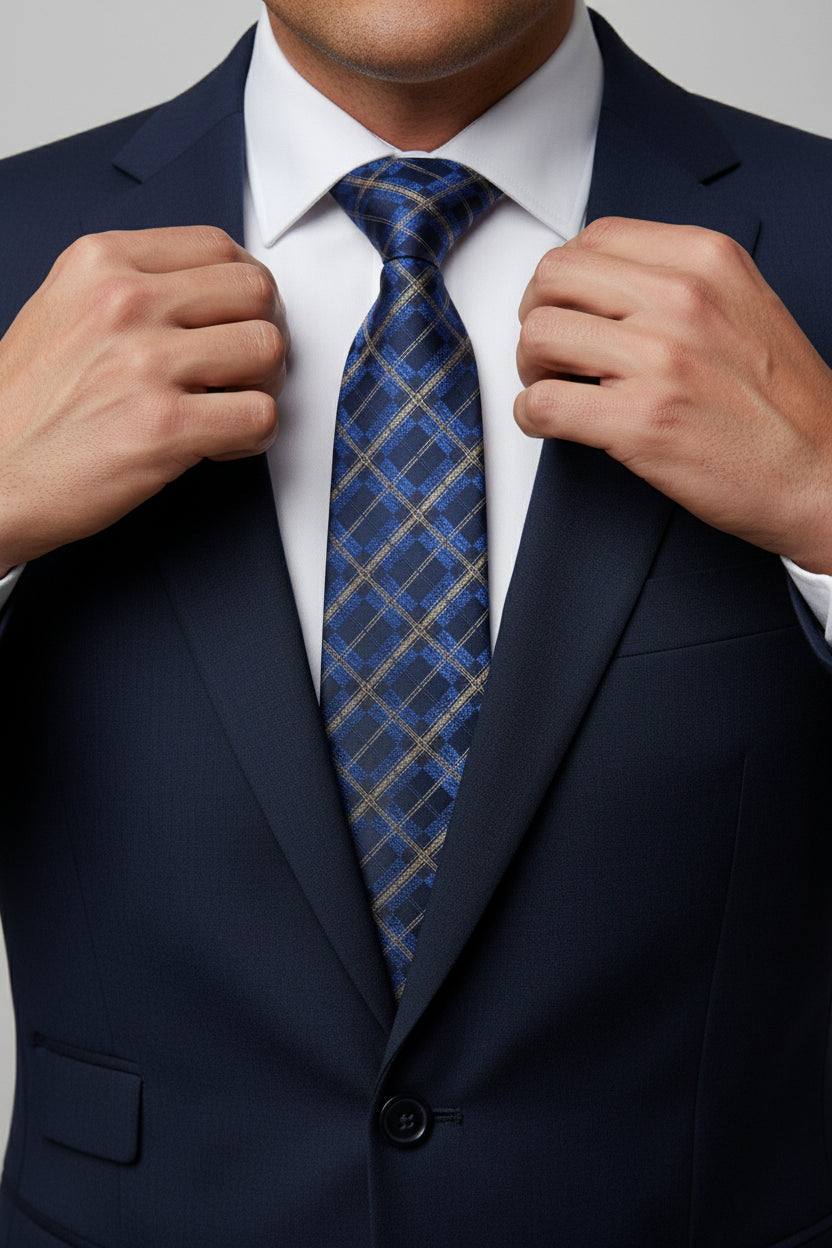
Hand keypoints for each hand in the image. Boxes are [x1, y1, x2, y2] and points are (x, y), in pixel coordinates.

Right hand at [0, 226, 288, 572]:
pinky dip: (254, 436)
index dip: (244, 289)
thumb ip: (133, 289)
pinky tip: (220, 443)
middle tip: (246, 368)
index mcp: (101, 263)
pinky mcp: (163, 426)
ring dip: (264, 385)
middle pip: (255, 290)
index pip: (218, 246)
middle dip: (264, 331)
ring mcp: (145, 363)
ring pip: (267, 348)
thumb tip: (211, 296)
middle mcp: (125, 303)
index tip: (238, 319)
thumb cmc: (26, 408)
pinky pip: (260, 415)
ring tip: (231, 407)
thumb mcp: (66, 310)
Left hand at [515, 217, 831, 572]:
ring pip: (539, 336)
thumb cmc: (783, 404)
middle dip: (535, 313)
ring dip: (530, 366)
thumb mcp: (741, 305)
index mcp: (706, 261)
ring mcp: (660, 360)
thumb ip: (677, 283)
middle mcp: (681, 300)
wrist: (821, 472)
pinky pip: (543, 404)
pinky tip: (551, 422)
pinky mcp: (640, 422)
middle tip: (548, 349)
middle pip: (554, 278)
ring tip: (552, 386)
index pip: (596, 237)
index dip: (564, 276)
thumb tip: (601, 283)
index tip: (566, 305)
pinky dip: (531, 415)